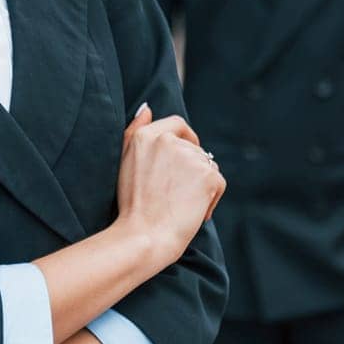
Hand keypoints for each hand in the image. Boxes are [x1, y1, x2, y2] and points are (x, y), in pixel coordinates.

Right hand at [115, 103, 225, 264]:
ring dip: (201, 185)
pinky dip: (211, 200)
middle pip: (195, 149)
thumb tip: (147, 107)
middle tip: (174, 197)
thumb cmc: (132, 206)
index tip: (184, 157)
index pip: (177, 123)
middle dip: (191, 171)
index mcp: (146, 136)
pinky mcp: (208, 175)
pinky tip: (195, 213)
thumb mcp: (125, 162)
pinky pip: (218, 183)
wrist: (143, 236)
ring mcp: (190, 157)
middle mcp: (168, 141)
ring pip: (208, 166)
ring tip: (181, 206)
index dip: (185, 139)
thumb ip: (136, 130)